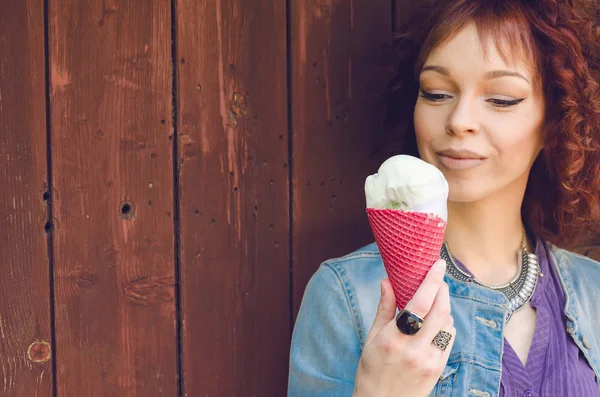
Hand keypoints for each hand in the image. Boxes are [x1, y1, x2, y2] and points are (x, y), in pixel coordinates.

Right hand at [353, 259, 454, 396]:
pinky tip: (436, 322)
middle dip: (443, 290)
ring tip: (434, 300)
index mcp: (393, 338)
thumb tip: (387, 281)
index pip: (419, 303)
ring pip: (448, 323)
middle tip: (439, 279)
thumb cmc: (371, 369)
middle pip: (440, 311)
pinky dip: (446, 324)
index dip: (431, 281)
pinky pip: (449, 338)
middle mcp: (414, 349)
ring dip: (444, 307)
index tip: (438, 265)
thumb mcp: (371, 338)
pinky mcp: (439, 368)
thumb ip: (384, 308)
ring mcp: (429, 360)